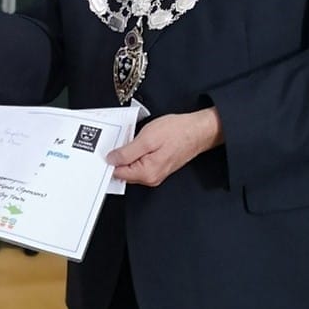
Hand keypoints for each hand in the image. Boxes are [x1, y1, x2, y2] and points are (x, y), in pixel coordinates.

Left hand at [108, 108, 222, 187]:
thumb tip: (111, 160)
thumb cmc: (178, 132)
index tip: (110, 148)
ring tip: (138, 139)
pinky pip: (140, 163)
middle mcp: (151, 177)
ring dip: (130, 154)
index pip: (118, 173)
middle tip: (126, 140)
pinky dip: (137, 153)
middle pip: (124, 171)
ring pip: (132, 166)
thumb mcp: (147, 138)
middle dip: (120, 157)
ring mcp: (155, 173)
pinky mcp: (158, 166)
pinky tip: (143, 142)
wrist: (198, 130)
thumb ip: (127, 152)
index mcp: (147, 173)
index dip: (111, 159)